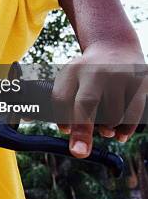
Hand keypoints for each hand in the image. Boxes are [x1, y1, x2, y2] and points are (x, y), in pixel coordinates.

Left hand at [52, 42, 146, 157]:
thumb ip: (62, 101)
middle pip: (87, 103)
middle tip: (79, 151)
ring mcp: (120, 75)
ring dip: (108, 129)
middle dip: (82, 130)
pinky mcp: (140, 82)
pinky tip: (120, 135)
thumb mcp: (70, 78)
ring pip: (113, 114)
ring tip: (105, 130)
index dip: (62, 117)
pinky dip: (126, 129)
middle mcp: (95, 71)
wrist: (115, 47)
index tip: (65, 131)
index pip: (62, 96)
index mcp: (73, 71)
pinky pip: (133, 113)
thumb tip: (58, 128)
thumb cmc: (87, 73)